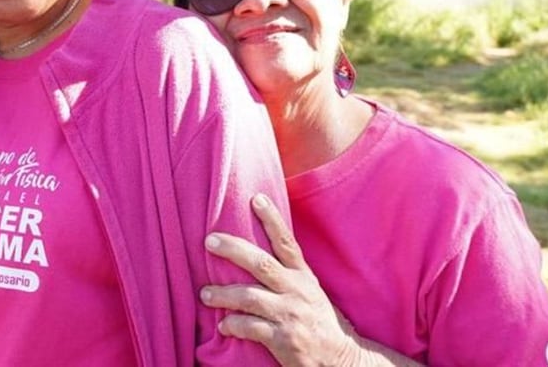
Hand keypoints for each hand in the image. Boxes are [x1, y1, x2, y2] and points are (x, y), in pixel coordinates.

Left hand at [200, 193, 358, 366]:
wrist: (342, 360)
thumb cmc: (320, 323)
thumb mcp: (310, 292)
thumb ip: (287, 275)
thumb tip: (254, 254)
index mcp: (304, 277)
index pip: (286, 243)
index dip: (272, 219)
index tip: (256, 197)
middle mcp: (297, 291)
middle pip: (261, 263)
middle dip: (234, 249)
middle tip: (210, 240)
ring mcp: (290, 315)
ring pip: (249, 297)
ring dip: (223, 294)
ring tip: (204, 294)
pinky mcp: (284, 339)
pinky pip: (250, 328)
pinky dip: (233, 325)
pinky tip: (223, 325)